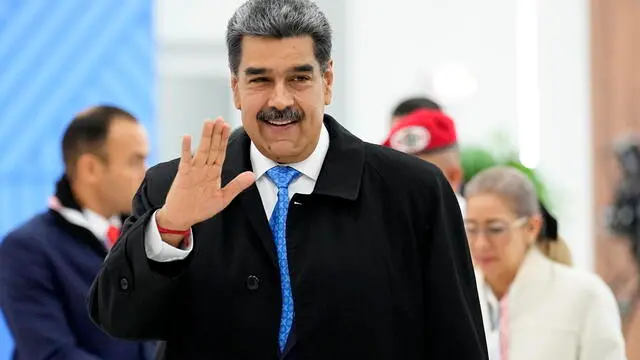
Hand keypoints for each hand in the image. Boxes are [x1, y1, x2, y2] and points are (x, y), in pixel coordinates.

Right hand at [157, 118, 254, 245]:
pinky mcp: (183, 175)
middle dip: (216, 133)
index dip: (224, 139)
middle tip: (220, 119)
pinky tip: (187, 137)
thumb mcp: (223, 198)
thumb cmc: (201, 208)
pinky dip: (186, 149)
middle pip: (212, 148)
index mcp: (214, 172)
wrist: (182, 217)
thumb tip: (252, 175)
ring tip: (209, 123)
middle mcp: (204, 168)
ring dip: (205, 137)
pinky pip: (185, 160)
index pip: (221, 152)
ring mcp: (193, 170)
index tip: (227, 126)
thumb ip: (237, 186)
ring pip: (201, 150)